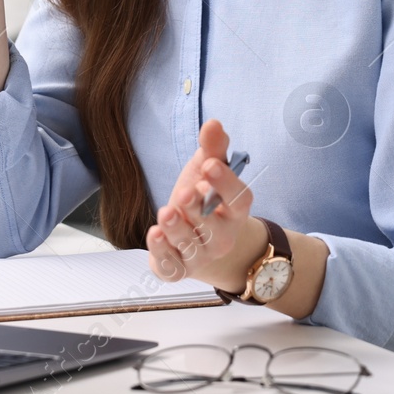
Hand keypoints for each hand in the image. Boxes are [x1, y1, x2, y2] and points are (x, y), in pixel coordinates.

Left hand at [145, 119, 267, 293]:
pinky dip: (161, 253)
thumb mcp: (207, 169)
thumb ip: (213, 148)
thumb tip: (213, 123)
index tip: (209, 165)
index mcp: (235, 210)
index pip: (238, 199)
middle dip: (198, 210)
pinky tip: (154, 235)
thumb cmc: (204, 198)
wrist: (197, 236)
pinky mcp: (180, 269)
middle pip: (214, 228)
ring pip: (191, 247)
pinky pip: (172, 266)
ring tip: (166, 213)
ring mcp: (202, 255)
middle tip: (185, 193)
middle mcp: (223, 236)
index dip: (226, 183)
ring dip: (177, 230)